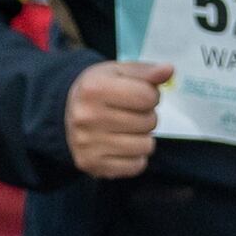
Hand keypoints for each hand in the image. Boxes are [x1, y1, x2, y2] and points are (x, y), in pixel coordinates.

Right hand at [67, 59, 171, 178]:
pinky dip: (135, 157)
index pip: (147, 96)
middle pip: (148, 122)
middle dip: (147, 116)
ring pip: (145, 146)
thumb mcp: (118, 72)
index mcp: (94, 88)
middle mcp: (87, 116)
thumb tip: (168, 70)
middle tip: (132, 113)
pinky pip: (136, 166)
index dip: (151, 95)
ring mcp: (88, 144)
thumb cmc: (99, 90)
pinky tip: (123, 146)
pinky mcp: (92, 164)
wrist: (66, 113)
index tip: (140, 95)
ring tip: (128, 129)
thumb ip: (146, 72)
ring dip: (143, 137)